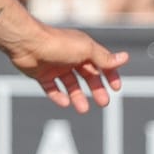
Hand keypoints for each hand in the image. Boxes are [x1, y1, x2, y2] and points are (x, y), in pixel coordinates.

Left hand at [8, 27, 126, 112]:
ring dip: (78, 96)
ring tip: (83, 109)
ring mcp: (56, 66)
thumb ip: (104, 58)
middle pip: (87, 76)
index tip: (116, 88)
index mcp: (83, 48)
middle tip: (103, 102)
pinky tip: (65, 102)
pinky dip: (59, 96)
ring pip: (70, 84)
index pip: (101, 62)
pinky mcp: (42, 74)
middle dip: (96, 89)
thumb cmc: (59, 44)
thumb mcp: (86, 50)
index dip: (110, 74)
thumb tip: (125, 58)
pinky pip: (52, 88)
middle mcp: (70, 57)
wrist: (28, 43)